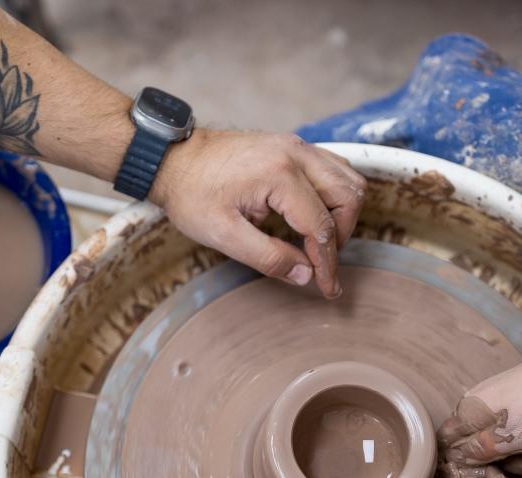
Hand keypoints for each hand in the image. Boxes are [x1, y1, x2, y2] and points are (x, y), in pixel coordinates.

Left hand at [150, 129, 366, 298]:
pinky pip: (332, 168)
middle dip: (341, 236)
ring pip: (347, 179)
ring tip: (317, 242)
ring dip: (342, 214)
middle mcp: (296, 153)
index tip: (327, 288)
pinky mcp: (291, 146)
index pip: (321, 226)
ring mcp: (296, 145)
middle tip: (320, 263)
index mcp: (280, 175)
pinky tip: (312, 217)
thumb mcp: (224, 235)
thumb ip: (268, 257)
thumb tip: (306, 275)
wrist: (172, 158)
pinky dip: (333, 195)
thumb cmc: (191, 194)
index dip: (327, 263)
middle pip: (349, 196)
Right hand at [438, 349, 521, 475]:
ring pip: (509, 448)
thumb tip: (453, 459)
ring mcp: (510, 409)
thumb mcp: (510, 438)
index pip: (448, 441)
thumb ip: (478, 451)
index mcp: (471, 410)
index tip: (481, 476)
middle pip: (482, 450)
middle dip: (506, 463)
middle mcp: (485, 408)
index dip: (461, 462)